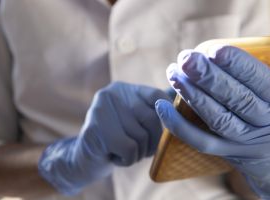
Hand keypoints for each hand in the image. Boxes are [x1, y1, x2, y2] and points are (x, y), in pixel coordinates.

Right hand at [38, 82, 167, 194]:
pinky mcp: (97, 130)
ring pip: (142, 136)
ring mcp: (102, 110)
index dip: (167, 115)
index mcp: (124, 89)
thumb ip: (153, 110)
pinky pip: (130, 149)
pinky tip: (114, 156)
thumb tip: (184, 104)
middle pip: (152, 117)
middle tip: (143, 149)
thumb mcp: (135, 121)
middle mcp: (112, 93)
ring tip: (124, 151)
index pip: (157, 95)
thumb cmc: (118, 140)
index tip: (166, 130)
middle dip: (154, 140)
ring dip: (138, 152)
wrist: (85, 158)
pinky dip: (127, 160)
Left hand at [156, 46, 269, 199]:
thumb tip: (223, 51)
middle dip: (208, 78)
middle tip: (186, 58)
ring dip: (192, 95)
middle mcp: (269, 124)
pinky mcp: (227, 153)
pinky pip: (201, 141)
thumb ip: (263, 74)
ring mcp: (247, 142)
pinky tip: (162, 106)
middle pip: (237, 100)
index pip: (261, 82)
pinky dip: (179, 125)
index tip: (214, 50)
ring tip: (173, 73)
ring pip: (217, 119)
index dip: (239, 66)